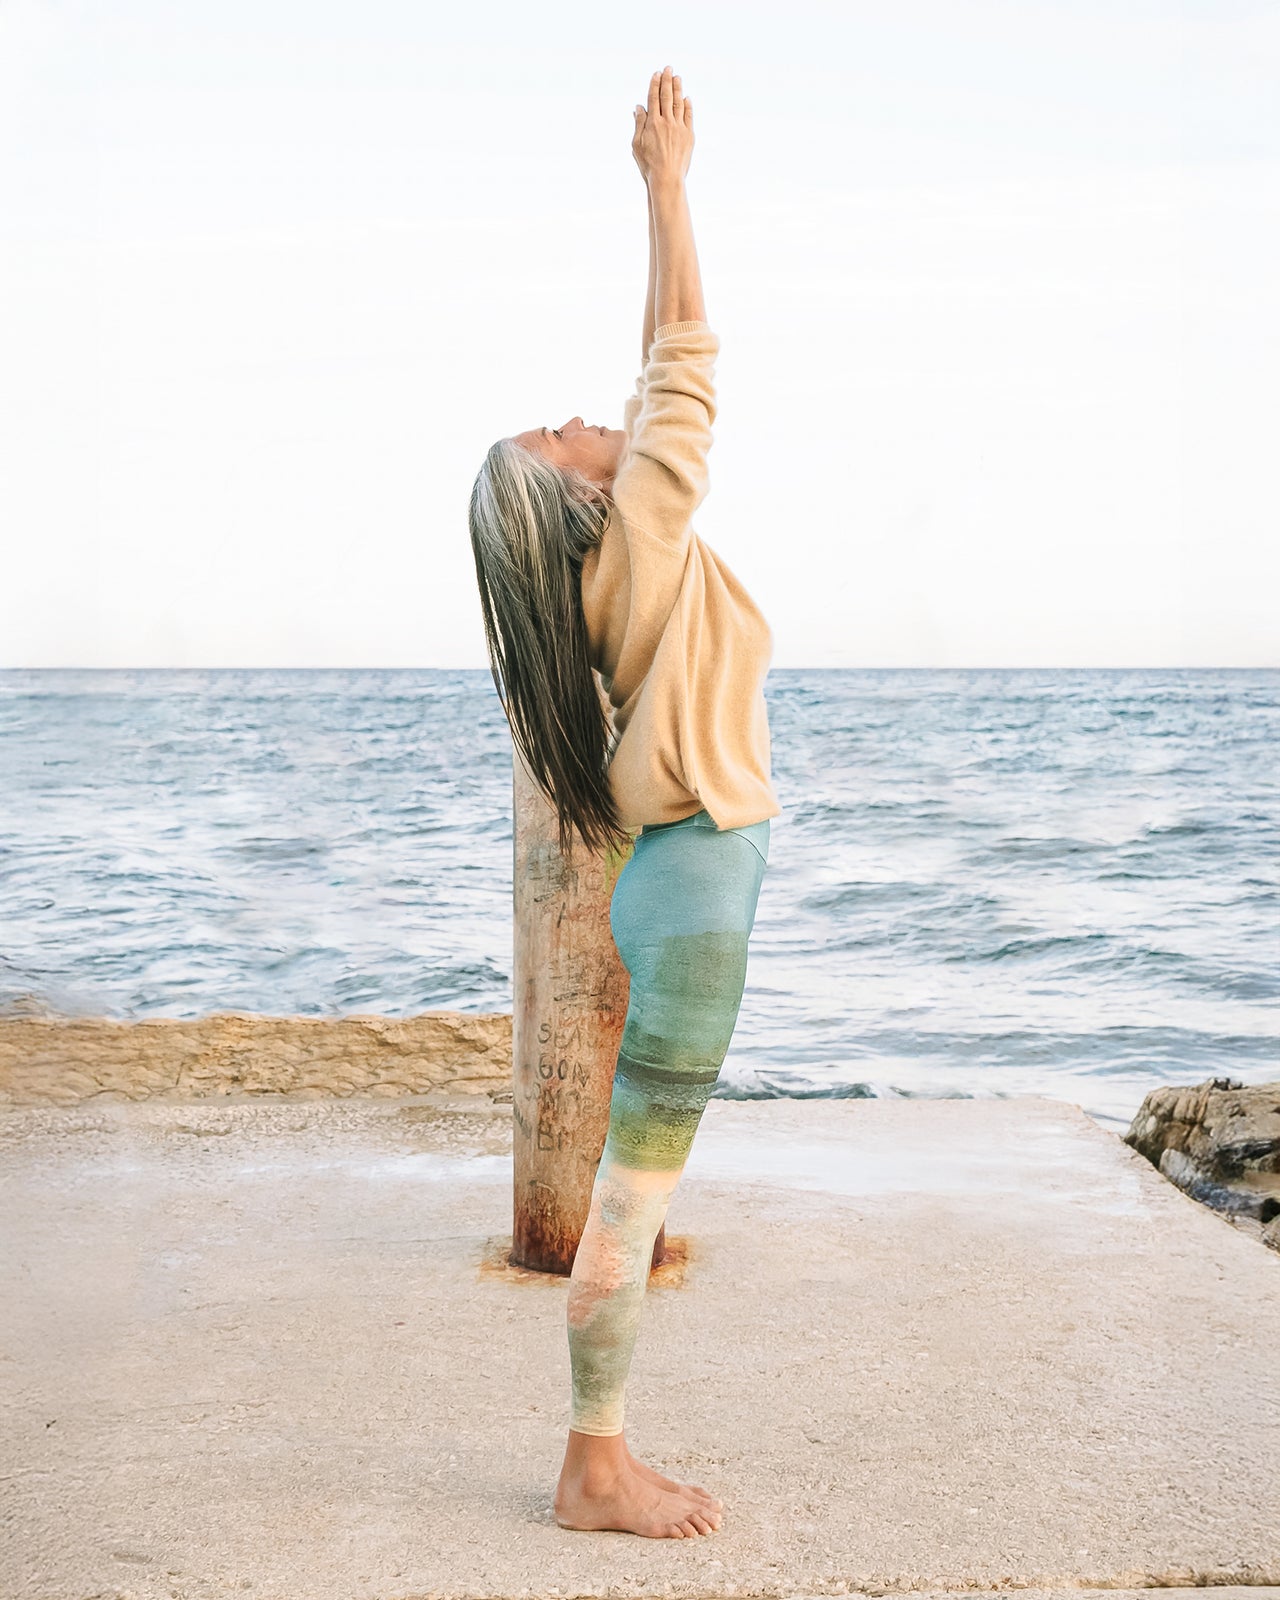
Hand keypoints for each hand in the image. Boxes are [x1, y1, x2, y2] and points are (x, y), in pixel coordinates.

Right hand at [631, 66, 692, 186]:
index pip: (654, 98)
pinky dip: (687, 106)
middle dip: (667, 80)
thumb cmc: (648, 165)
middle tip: (668, 68)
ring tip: (677, 78)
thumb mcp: (636, 144)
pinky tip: (686, 99)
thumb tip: (639, 107)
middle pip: (667, 96)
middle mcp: (667, 122)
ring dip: (678, 89)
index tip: (656, 74)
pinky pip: (689, 116)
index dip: (655, 84)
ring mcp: (679, 128)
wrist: (667, 179)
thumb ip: (638, 124)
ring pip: (679, 103)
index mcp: (652, 123)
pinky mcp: (689, 136)